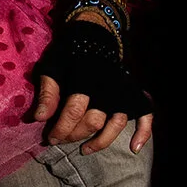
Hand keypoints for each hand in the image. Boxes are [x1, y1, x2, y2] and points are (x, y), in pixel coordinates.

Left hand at [30, 15, 153, 154]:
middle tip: (60, 140)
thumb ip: (47, 93)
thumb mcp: (52, 68)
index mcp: (86, 78)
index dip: (61, 128)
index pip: (74, 110)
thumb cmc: (68, 54)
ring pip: (116, 124)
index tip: (50, 138)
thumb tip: (40, 118)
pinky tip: (134, 147)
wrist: (92, 37)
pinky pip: (146, 115)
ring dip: (100, 141)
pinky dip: (144, 132)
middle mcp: (108, 87)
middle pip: (94, 121)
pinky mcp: (133, 94)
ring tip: (84, 150)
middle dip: (74, 135)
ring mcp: (123, 91)